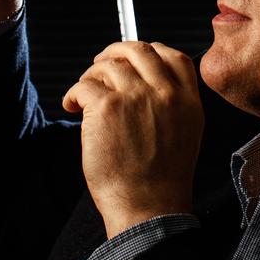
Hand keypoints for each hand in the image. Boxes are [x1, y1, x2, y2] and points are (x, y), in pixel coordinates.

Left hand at [62, 41, 204, 238]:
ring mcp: (135, 96)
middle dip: (115, 52)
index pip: (172, 55)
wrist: (148, 209)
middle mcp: (164, 92)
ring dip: (91, 75)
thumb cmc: (162, 180)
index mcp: (187, 99)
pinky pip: (84, 85)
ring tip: (84, 92)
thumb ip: (174, 102)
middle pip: (137, 50)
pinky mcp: (106, 107)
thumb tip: (147, 81)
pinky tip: (72, 106)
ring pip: (107, 65)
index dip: (150, 50)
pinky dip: (73, 93)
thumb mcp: (186, 133)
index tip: (134, 57)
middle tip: (100, 64)